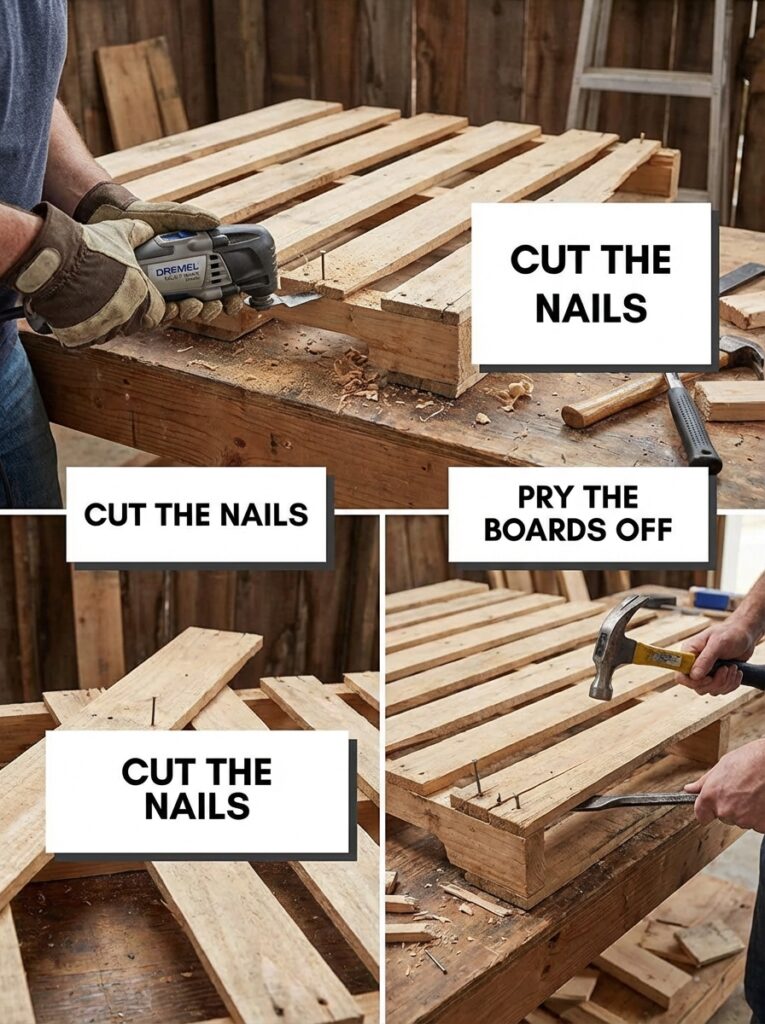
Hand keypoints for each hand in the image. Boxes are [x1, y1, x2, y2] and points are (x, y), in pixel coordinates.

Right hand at [0, 202, 164, 346]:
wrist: (50, 262)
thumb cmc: (88, 249)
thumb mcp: (116, 233)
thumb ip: (137, 234)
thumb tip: (147, 229)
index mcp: (142, 296)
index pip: (161, 312)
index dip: (162, 307)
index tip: (162, 304)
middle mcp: (126, 317)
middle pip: (138, 322)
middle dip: (135, 311)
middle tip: (125, 298)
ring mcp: (104, 329)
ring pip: (114, 329)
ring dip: (111, 318)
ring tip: (99, 299)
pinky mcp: (81, 338)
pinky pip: (90, 336)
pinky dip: (89, 326)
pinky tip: (83, 311)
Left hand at [74, 181, 244, 322]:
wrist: (103, 221)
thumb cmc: (135, 217)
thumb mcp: (166, 215)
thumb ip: (189, 218)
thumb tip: (216, 222)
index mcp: (188, 261)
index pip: (216, 283)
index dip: (229, 295)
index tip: (236, 299)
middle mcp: (177, 277)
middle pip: (205, 302)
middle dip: (215, 308)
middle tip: (216, 304)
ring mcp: (161, 289)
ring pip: (187, 310)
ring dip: (197, 312)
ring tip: (196, 304)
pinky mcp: (144, 298)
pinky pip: (162, 314)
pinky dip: (174, 314)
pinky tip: (177, 307)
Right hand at [677, 620, 757, 694]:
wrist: (745, 635)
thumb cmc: (730, 633)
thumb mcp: (718, 643)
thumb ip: (705, 659)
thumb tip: (694, 676)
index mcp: (689, 653)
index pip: (681, 676)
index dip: (693, 682)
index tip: (709, 677)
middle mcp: (695, 664)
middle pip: (697, 687)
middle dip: (716, 682)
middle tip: (726, 669)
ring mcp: (706, 672)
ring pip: (711, 690)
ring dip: (726, 682)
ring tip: (734, 668)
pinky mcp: (717, 677)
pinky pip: (721, 690)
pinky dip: (732, 684)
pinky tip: (737, 672)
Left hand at [685, 739, 764, 830]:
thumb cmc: (749, 760)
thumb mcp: (721, 766)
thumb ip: (703, 783)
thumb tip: (690, 789)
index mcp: (711, 796)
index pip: (701, 815)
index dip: (707, 810)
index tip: (711, 806)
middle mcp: (725, 810)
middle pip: (723, 816)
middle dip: (729, 806)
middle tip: (740, 790)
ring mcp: (744, 819)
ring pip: (740, 820)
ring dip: (745, 810)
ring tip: (753, 792)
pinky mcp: (761, 825)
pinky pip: (757, 824)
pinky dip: (759, 815)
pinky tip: (761, 799)